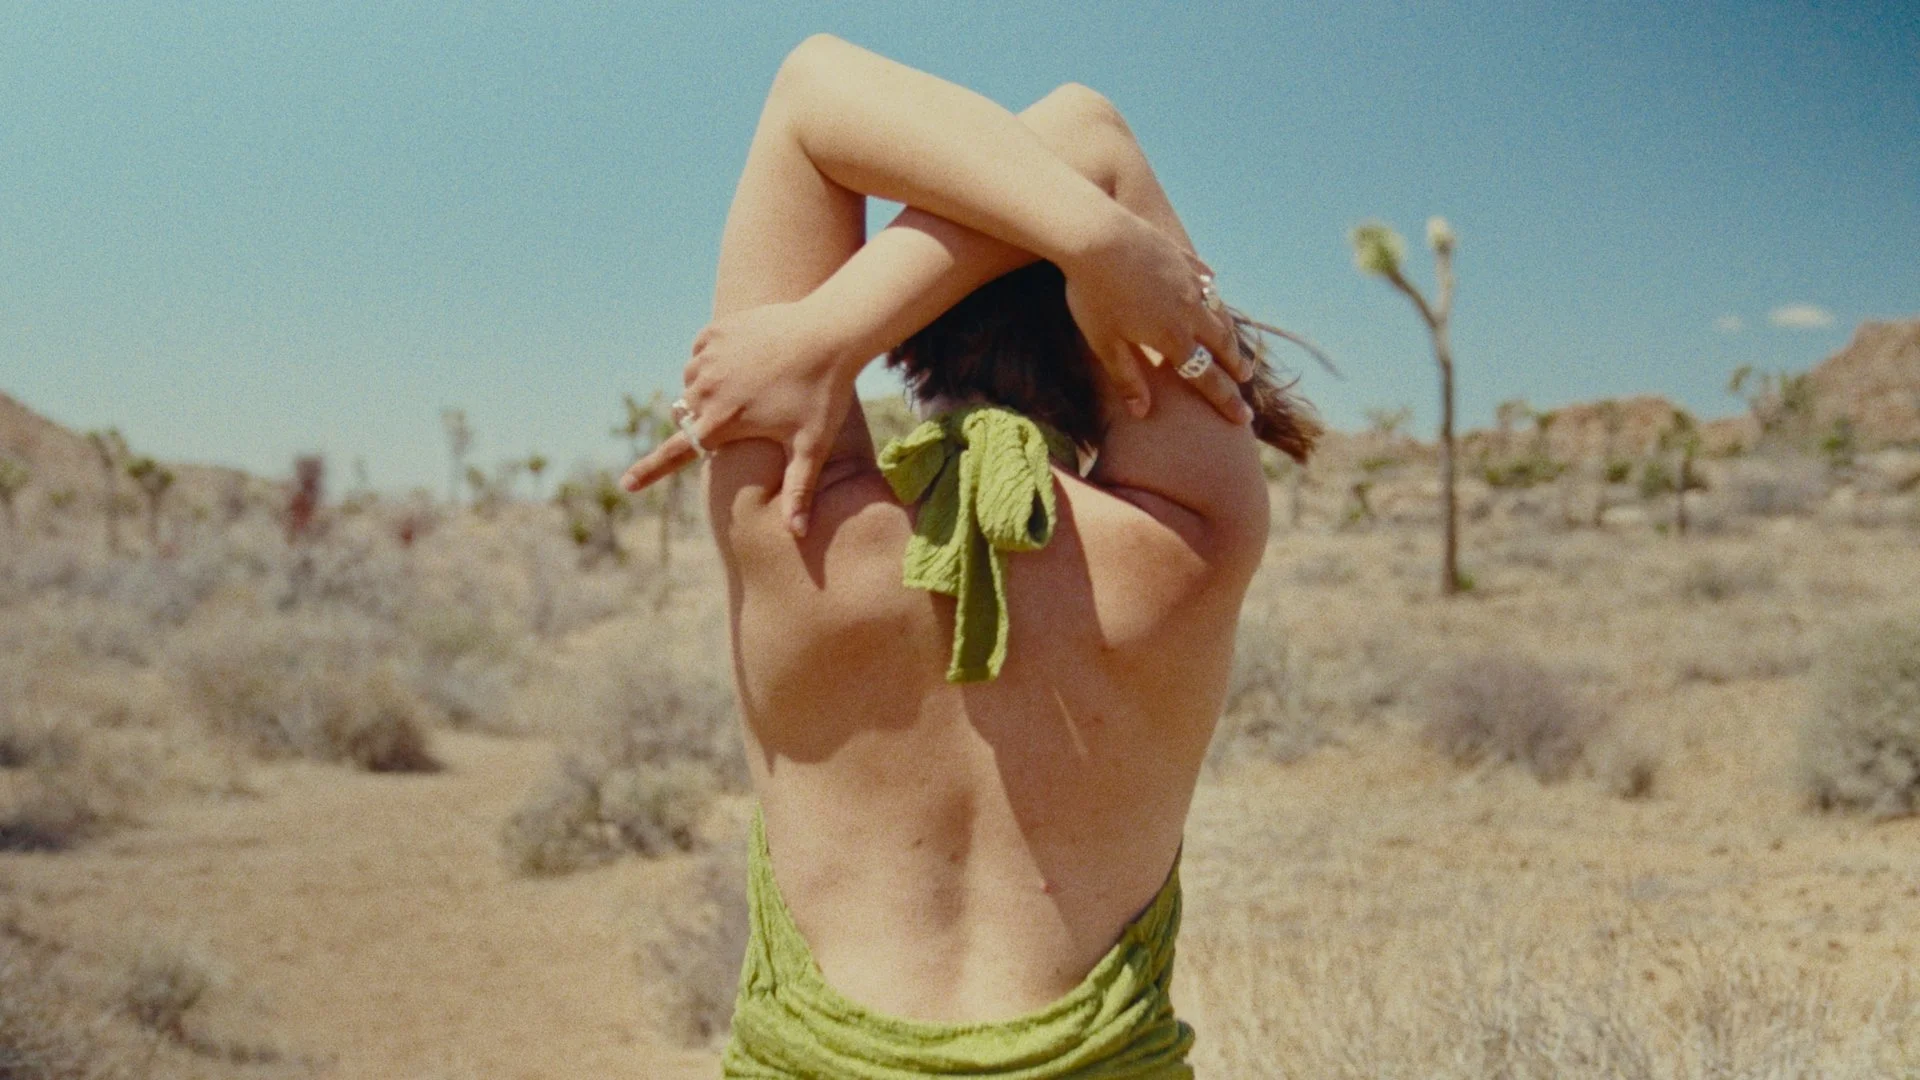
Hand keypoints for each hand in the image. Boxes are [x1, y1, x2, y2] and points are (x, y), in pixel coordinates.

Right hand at [619, 300, 856, 536]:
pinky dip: (714, 359)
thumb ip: (799, 489)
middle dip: (706, 420)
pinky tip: (744, 360)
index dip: (650, 471)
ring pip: (693, 382)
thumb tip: (798, 534)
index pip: (677, 452)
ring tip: (750, 386)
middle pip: (690, 415)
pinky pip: (702, 352)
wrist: (829, 333)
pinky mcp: (716, 331)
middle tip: (747, 414)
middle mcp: (707, 389)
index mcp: (722, 421)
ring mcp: (709, 357)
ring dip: (709, 389)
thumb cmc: (823, 393)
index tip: (627, 485)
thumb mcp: (811, 445)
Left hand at [1061, 208, 1250, 418]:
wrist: (1096, 236)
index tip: (1243, 417)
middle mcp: (1190, 310)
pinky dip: (1211, 288)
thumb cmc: (1094, 293)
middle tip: (1245, 378)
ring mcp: (1188, 280)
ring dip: (1228, 330)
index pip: (1206, 376)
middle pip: (1221, 343)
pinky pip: (1203, 276)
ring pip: (1217, 310)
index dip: (1225, 399)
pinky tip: (1212, 287)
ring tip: (1234, 343)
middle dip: (1234, 364)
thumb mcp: (1104, 343)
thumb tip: (1142, 412)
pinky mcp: (1180, 256)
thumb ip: (1126, 378)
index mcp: (1173, 337)